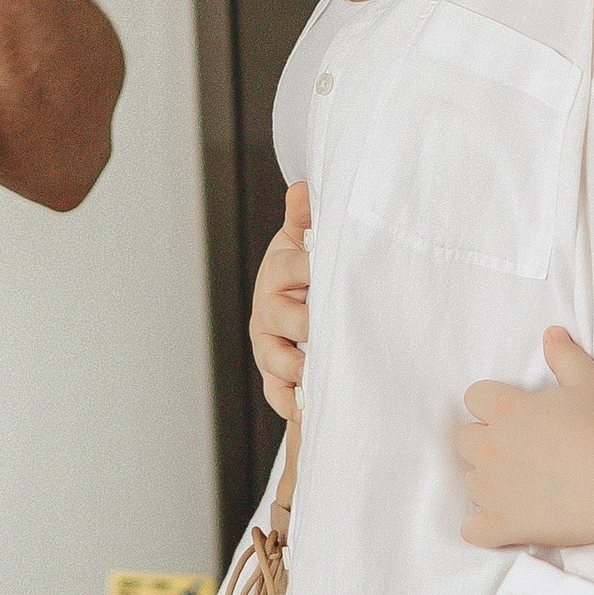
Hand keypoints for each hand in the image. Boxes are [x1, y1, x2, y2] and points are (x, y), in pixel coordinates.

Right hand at [251, 181, 309, 417]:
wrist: (298, 312)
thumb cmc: (304, 274)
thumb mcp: (304, 243)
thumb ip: (305, 220)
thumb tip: (303, 187)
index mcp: (276, 275)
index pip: (287, 270)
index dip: (307, 270)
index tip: (326, 272)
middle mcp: (267, 311)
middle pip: (279, 317)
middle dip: (302, 323)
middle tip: (325, 328)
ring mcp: (268, 346)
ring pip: (274, 358)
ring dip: (293, 366)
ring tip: (313, 373)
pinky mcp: (275, 377)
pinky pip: (277, 393)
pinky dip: (290, 401)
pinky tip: (307, 407)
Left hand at [457, 328, 593, 549]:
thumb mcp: (588, 382)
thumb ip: (565, 355)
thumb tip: (551, 332)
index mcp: (506, 409)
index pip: (473, 398)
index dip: (491, 406)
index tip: (513, 416)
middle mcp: (491, 446)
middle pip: (463, 440)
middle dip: (483, 444)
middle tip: (516, 453)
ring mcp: (493, 489)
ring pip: (470, 484)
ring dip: (488, 485)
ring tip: (520, 488)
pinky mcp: (502, 523)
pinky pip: (472, 530)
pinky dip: (483, 528)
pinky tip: (502, 525)